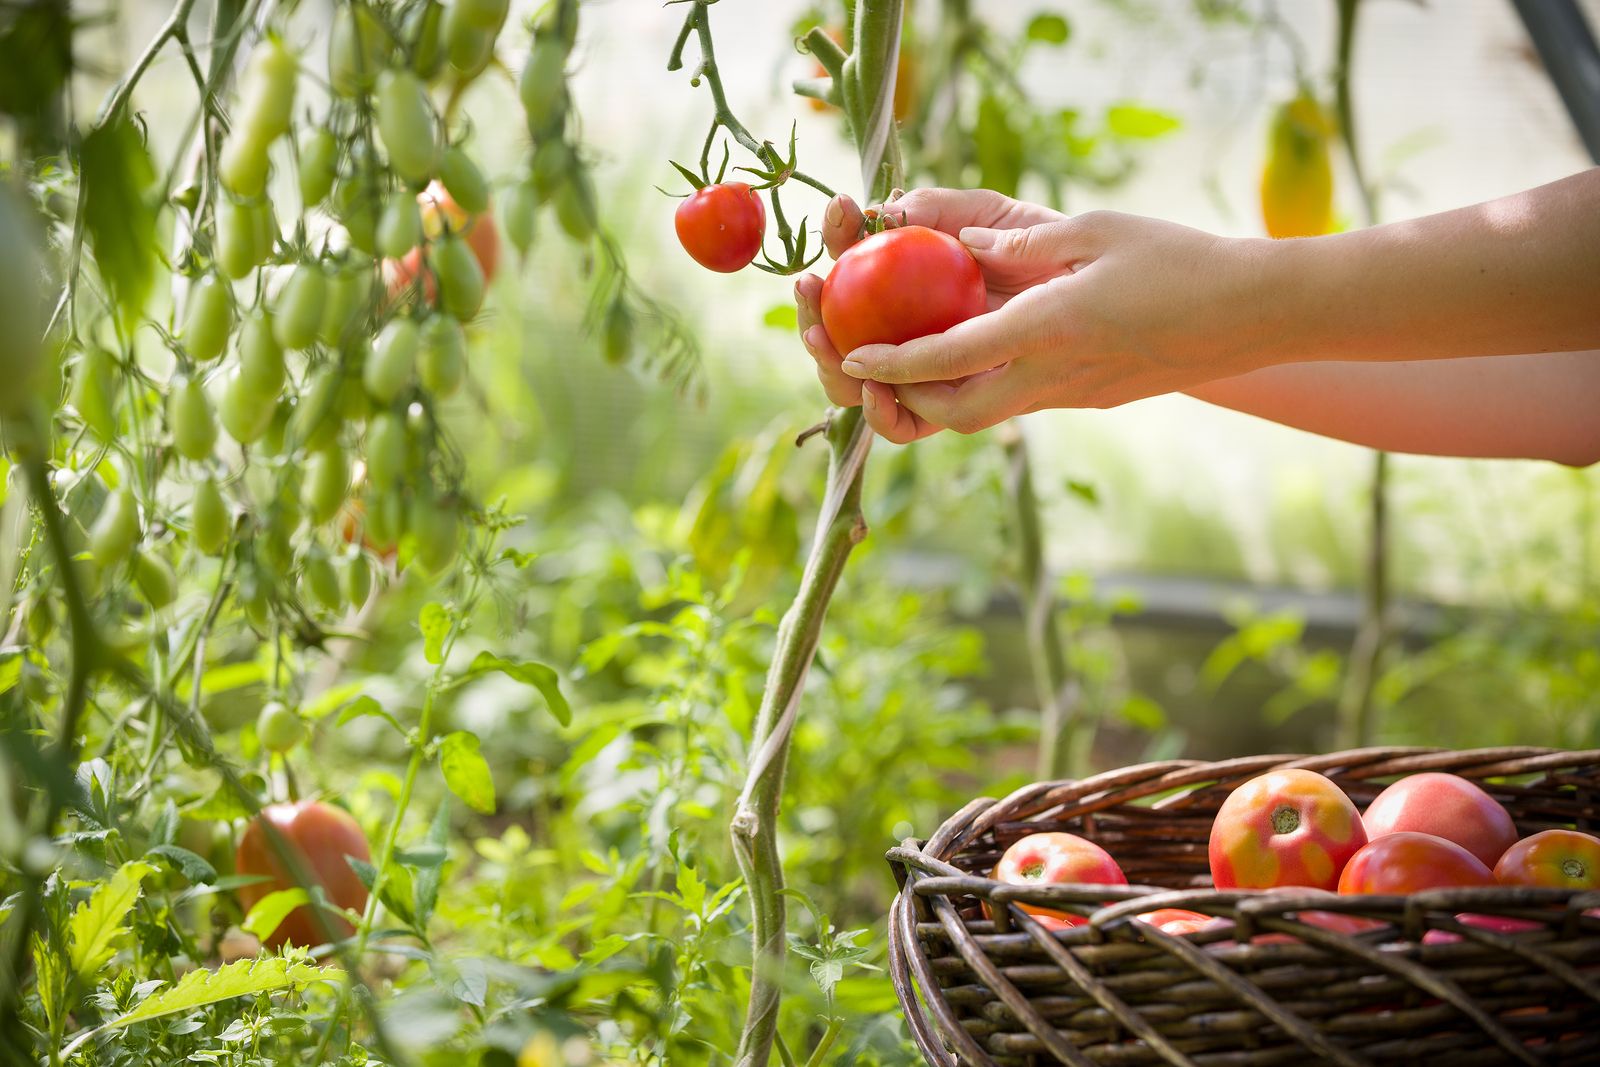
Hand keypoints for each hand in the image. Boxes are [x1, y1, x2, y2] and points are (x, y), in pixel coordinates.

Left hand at [795, 187, 1267, 441]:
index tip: (852, 357)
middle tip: (872, 367)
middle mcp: (1053, 377)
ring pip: (984, 416)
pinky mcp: (1088, 399)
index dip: (892, 362)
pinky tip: (970, 351)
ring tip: (908, 361)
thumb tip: (968, 243)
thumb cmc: (1183, 261)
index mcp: (1049, 330)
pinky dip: (980, 386)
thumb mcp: (1098, 231)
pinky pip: (1017, 402)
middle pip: (954, 415)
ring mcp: (1072, 396)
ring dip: (939, 398)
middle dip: (904, 401)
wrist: (1255, 315)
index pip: (949, 358)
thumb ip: (1026, 238)